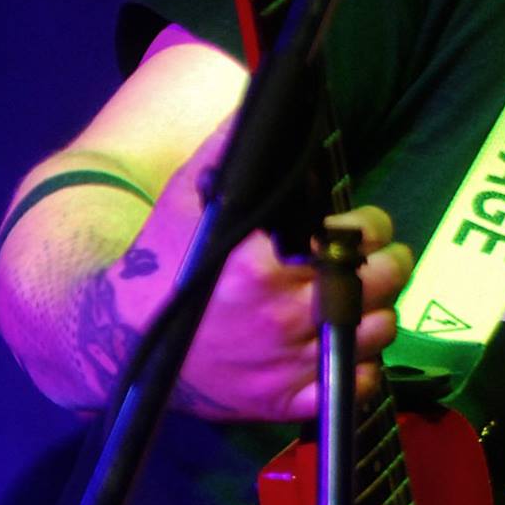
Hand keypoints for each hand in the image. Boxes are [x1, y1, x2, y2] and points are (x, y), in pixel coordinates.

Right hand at [116, 119, 411, 420]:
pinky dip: (360, 367)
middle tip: (378, 258)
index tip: (365, 224)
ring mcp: (283, 365)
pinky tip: (345, 345)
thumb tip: (262, 102)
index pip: (353, 240)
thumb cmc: (161, 260)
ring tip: (361, 297)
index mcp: (260, 266)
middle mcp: (278, 318)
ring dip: (378, 312)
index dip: (370, 226)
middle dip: (387, 264)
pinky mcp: (281, 402)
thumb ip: (229, 150)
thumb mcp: (188, 197)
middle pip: (377, 285)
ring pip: (375, 333)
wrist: (117, 338)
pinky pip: (353, 386)